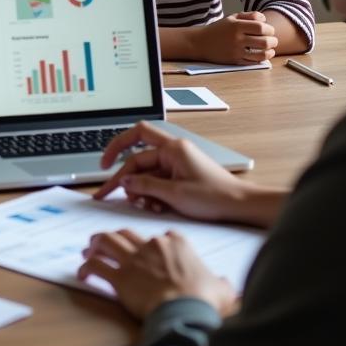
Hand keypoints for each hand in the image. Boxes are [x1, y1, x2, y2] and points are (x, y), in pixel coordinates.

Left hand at [78, 228, 236, 318]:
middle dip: (117, 237)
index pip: (164, 235)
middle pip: (128, 233)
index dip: (154, 242)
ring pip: (107, 242)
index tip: (149, 248)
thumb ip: (220, 284)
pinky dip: (87, 268)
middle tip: (108, 243)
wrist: (185, 310)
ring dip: (96, 244)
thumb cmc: (204, 299)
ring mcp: (134, 260)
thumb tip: (227, 287)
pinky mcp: (120, 277)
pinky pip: (97, 267)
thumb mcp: (221, 289)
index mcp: (177, 244)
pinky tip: (83, 274)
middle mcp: (152, 246)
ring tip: (89, 249)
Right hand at [94, 121, 251, 222]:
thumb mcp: (174, 194)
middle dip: (124, 179)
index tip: (104, 164)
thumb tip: (124, 181)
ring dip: (140, 189)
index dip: (115, 148)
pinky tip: (153, 207)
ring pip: (147, 174)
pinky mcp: (181, 177)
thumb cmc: (216, 196)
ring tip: (141, 204)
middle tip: (107, 194)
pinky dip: (152, 194)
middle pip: (138, 160)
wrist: (241, 206)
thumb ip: (145, 185)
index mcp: (172, 148)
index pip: (135, 138)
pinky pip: (158, 182)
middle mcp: (173, 152)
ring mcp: (177, 165)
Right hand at [193, 12, 277, 63]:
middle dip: (273, 41)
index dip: (270, 29)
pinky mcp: (235, 61)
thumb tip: (264, 19)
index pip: (261, 28)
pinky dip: (262, 59)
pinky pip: (254, 62)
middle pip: (265, 41)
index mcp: (236, 26)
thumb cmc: (218, 29)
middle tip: (273, 40)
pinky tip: (262, 55)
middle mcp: (237, 39)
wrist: (200, 43)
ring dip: (270, 52)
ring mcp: (236, 51)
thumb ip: (249, 16)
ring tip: (270, 49)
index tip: (269, 30)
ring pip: (262, 54)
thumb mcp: (231, 18)